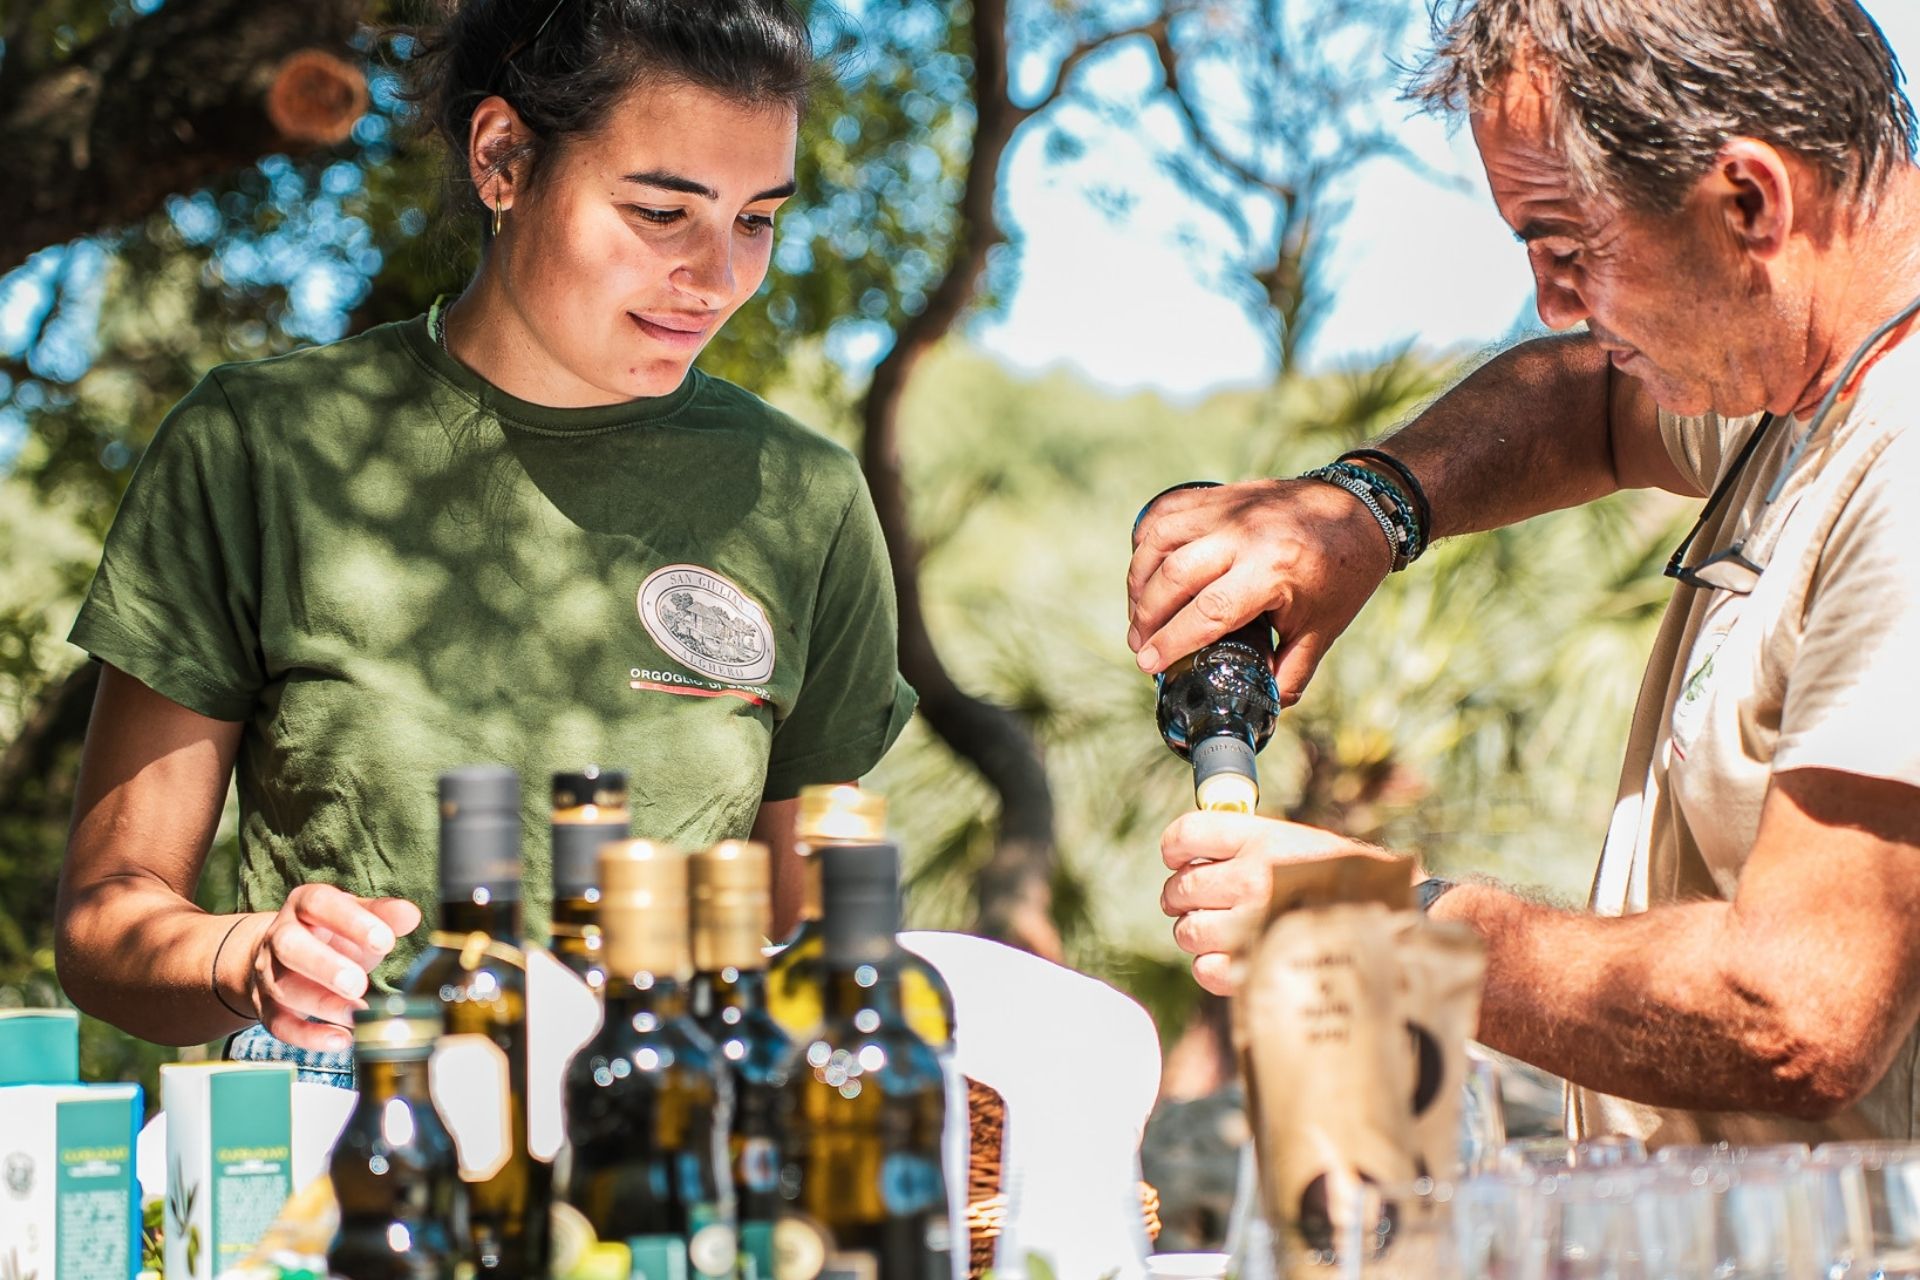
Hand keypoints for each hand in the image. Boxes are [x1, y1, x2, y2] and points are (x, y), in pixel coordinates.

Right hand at [239, 885, 422, 1051]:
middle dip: (325, 966)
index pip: (320, 903)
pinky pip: (280, 1024)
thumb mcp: (354, 916)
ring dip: (324, 1005)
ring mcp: (269, 974)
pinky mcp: (267, 1008)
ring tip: (359, 1014)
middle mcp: (280, 936)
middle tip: (359, 984)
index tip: (385, 941)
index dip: (351, 921)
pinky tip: (341, 1040)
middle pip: (291, 947)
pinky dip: (309, 1036)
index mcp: (304, 905)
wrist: (276, 954)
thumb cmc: (327, 933)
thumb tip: (410, 914)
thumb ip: (382, 914)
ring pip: (286, 988)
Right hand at [1127, 477, 1392, 703]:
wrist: (1362, 510)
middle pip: (1174, 575)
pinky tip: (1144, 568)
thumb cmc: (1343, 574)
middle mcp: (1246, 534)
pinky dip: (1145, 540)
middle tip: (1139, 644)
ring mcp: (1230, 508)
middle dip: (1146, 616)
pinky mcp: (1220, 494)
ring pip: (1160, 539)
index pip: (1208, 611)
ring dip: (1138, 579)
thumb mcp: (1323, 631)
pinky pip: (1166, 511)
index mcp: (1275, 570)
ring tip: (1137, 611)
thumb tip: (1261, 709)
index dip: (1171, 642)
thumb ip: (1290, 674)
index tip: (1147, 664)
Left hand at [1159, 810, 1397, 995]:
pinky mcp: (1255, 964)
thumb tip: (1193, 854)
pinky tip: (1233, 956)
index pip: (1186, 835)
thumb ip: (1246, 843)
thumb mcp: (1296, 841)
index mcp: (1260, 839)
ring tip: (1220, 929)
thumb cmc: (1338, 880)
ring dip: (1195, 932)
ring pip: (1187, 930)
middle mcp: (1251, 877)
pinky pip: (1204, 968)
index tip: (1178, 857)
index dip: (1174, 848)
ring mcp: (1250, 922)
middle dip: (1181, 897)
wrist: (1387, 920)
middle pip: (1181, 887)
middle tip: (1197, 902)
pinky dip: (1210, 965)